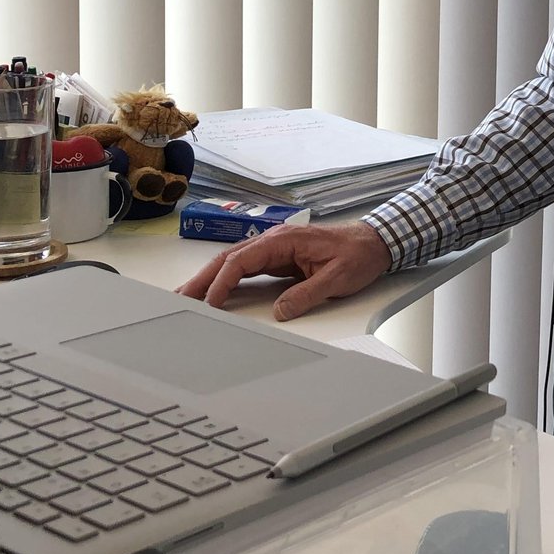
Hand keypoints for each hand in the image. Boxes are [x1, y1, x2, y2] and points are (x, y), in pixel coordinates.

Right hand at [174, 222, 390, 320]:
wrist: (375, 242)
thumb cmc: (358, 255)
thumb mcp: (337, 278)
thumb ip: (307, 294)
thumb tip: (279, 313)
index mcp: (284, 240)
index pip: (243, 260)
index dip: (223, 282)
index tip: (209, 301)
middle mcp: (274, 240)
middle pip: (229, 259)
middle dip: (202, 279)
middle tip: (178, 298)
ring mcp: (275, 248)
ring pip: (234, 263)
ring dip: (210, 279)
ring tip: (186, 297)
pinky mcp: (278, 258)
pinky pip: (246, 269)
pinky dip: (227, 280)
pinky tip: (214, 294)